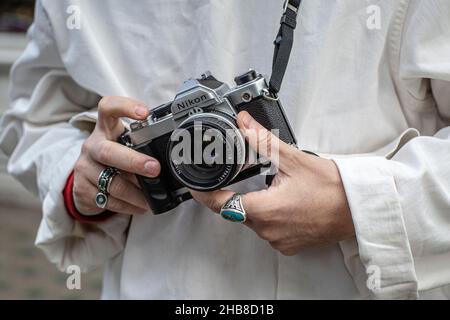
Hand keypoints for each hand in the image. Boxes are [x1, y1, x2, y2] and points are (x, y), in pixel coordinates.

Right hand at [73, 96, 160, 215]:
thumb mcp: (123, 144)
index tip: (145, 113)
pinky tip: (141, 206)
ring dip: (135, 193)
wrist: (86, 181)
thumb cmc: (115, 158)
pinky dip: (128, 206)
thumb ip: (141, 143)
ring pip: (111, 182)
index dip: (124, 107)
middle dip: (134, 161)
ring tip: (151, 198)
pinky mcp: (82, 189)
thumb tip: (174, 153)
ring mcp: (84, 168)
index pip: (108, 108)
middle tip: (155, 168)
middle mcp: (92, 146)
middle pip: (108, 152)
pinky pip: (109, 200)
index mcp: (105, 129)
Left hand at [191, 112, 354, 255]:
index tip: (195, 186)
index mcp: (265, 210)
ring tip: (273, 187)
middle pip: (236, 211)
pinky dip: (269, 215)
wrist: (360, 209)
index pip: (220, 205)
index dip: (204, 195)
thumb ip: (263, 142)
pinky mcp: (289, 245)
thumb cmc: (333, 189)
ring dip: (255, 204)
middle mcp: (269, 230)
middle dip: (236, 193)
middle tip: (245, 176)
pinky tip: (284, 202)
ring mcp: (279, 240)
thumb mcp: (294, 160)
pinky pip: (268, 230)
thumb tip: (244, 124)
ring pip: (252, 221)